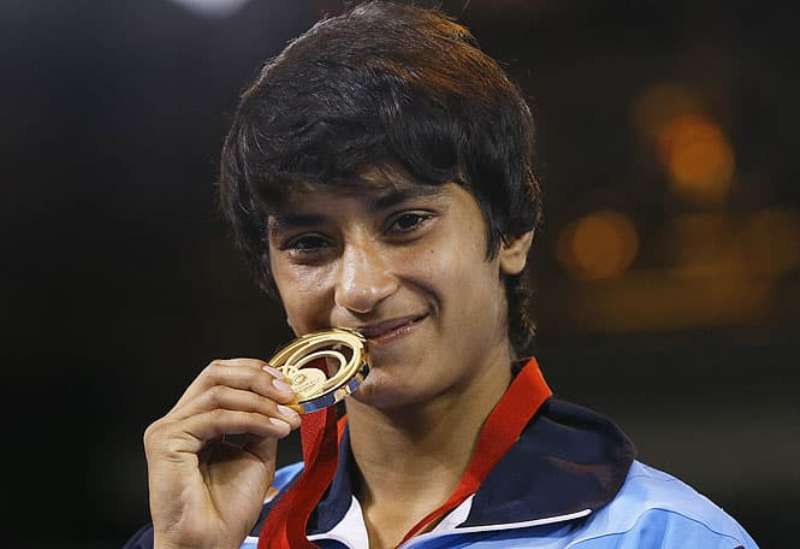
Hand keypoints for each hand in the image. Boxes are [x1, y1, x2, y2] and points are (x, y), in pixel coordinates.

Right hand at [143, 359, 299, 548]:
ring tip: (289, 418)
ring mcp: (169, 429)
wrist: (210, 544)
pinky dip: (252, 419)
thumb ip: (262, 422)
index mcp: (196, 420)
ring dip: (262, 402)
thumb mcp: (256, 454)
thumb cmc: (228, 508)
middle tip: (289, 392)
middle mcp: (178, 420)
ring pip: (219, 392)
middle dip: (257, 378)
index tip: (288, 383)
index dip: (254, 372)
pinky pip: (217, 418)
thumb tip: (284, 398)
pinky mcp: (166, 441)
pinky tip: (276, 429)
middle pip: (215, 373)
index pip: (221, 375)